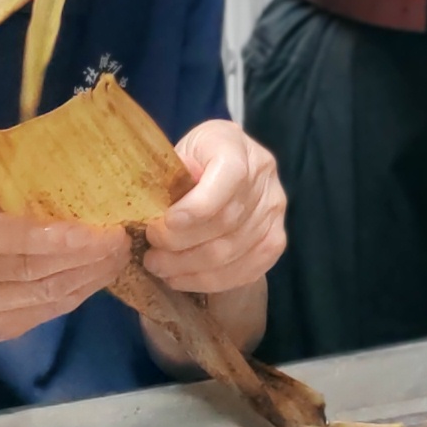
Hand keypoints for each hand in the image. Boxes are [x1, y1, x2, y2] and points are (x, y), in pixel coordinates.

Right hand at [0, 186, 129, 349]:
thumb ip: (3, 198)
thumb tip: (70, 183)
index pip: (6, 233)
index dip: (55, 234)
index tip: (97, 227)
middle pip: (32, 267)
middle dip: (85, 254)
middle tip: (120, 237)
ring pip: (44, 293)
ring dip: (89, 276)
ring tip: (118, 256)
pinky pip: (45, 312)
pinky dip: (77, 294)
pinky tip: (98, 277)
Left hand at [145, 119, 289, 294]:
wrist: (223, 163)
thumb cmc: (192, 160)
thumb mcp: (176, 153)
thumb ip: (171, 173)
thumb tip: (164, 196)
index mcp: (236, 146)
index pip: (229, 177)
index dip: (196, 207)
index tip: (163, 225)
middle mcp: (264, 176)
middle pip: (226, 221)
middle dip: (181, 243)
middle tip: (151, 254)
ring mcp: (274, 210)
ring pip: (232, 251)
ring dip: (189, 267)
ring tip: (159, 268)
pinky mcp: (275, 240)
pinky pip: (247, 270)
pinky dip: (210, 280)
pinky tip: (182, 278)